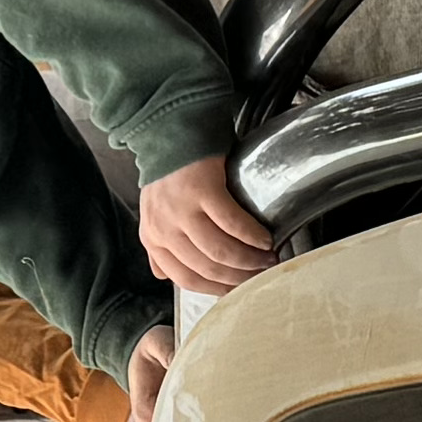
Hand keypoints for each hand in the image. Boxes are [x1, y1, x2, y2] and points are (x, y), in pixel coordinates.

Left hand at [138, 156, 280, 297]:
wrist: (171, 131)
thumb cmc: (170, 175)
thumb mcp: (156, 215)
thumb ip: (160, 247)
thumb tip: (165, 276)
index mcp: (153, 238)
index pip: (185, 279)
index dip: (217, 289)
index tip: (239, 290)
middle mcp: (164, 228)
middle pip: (206, 268)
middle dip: (238, 277)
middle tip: (261, 275)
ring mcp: (182, 210)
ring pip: (220, 251)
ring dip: (249, 260)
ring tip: (267, 258)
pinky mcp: (202, 191)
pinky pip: (232, 224)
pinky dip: (252, 235)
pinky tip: (265, 238)